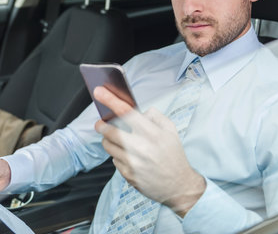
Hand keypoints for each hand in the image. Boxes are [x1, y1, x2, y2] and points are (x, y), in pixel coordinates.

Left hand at [93, 86, 205, 216]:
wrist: (179, 186)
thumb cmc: (174, 155)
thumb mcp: (171, 131)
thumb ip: (155, 116)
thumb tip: (139, 111)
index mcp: (153, 133)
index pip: (127, 112)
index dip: (111, 100)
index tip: (99, 92)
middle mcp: (141, 148)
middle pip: (111, 131)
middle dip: (101, 125)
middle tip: (100, 123)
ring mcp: (133, 163)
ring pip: (109, 146)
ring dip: (108, 140)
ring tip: (117, 141)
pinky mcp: (128, 175)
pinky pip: (114, 160)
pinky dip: (118, 155)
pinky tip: (129, 157)